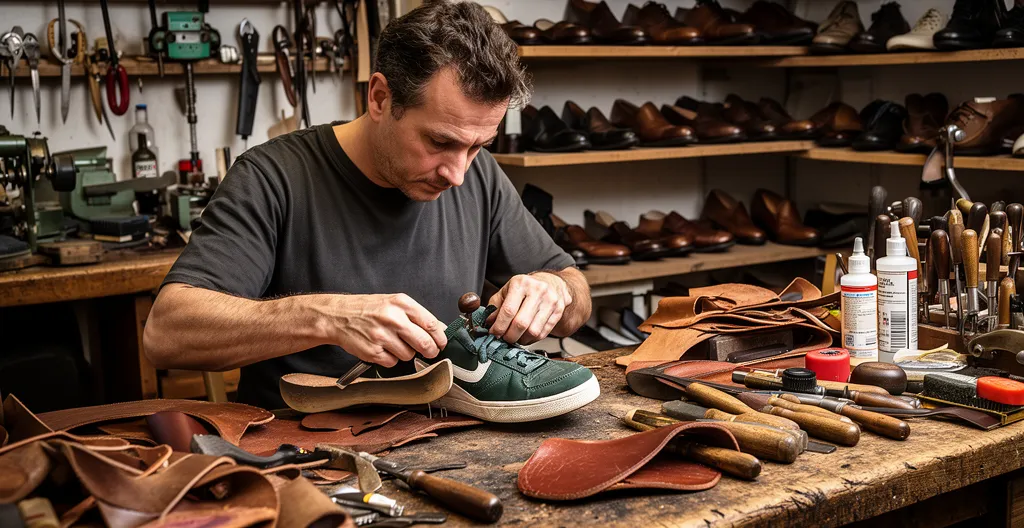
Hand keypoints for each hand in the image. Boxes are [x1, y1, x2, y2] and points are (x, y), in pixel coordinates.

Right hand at [322, 293, 446, 366]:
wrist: (338, 315)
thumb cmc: (368, 309)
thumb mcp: (393, 303)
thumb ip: (416, 315)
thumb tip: (439, 329)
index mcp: (401, 303)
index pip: (431, 324)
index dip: (440, 337)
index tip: (441, 343)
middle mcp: (393, 318)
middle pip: (425, 343)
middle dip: (430, 351)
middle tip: (428, 351)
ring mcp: (382, 336)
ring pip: (409, 355)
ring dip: (405, 353)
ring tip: (393, 343)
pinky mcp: (373, 352)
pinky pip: (392, 363)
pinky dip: (390, 359)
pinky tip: (382, 348)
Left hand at [487, 272, 571, 344]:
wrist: (552, 282)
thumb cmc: (526, 287)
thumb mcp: (507, 290)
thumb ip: (495, 306)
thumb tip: (488, 323)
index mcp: (521, 284)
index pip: (508, 310)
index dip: (499, 326)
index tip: (494, 333)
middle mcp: (537, 291)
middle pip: (521, 323)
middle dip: (509, 336)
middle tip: (504, 338)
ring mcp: (550, 301)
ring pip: (533, 331)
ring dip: (521, 340)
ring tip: (515, 337)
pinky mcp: (558, 311)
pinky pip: (543, 333)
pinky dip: (531, 339)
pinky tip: (526, 336)